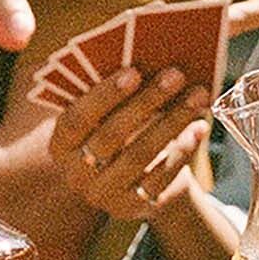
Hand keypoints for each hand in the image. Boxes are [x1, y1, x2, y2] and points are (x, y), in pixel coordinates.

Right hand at [47, 65, 211, 220]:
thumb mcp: (105, 116)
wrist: (134, 180)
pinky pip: (160, 178)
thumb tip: (143, 51)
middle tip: (176, 74)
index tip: (133, 71)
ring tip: (197, 95)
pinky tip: (198, 127)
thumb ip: (111, 92)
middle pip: (111, 136)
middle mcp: (77, 174)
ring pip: (139, 155)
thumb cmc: (117, 132)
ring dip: (172, 122)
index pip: (76, 119)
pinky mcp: (134, 207)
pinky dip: (182, 150)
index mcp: (60, 144)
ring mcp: (104, 195)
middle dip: (146, 102)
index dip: (103, 96)